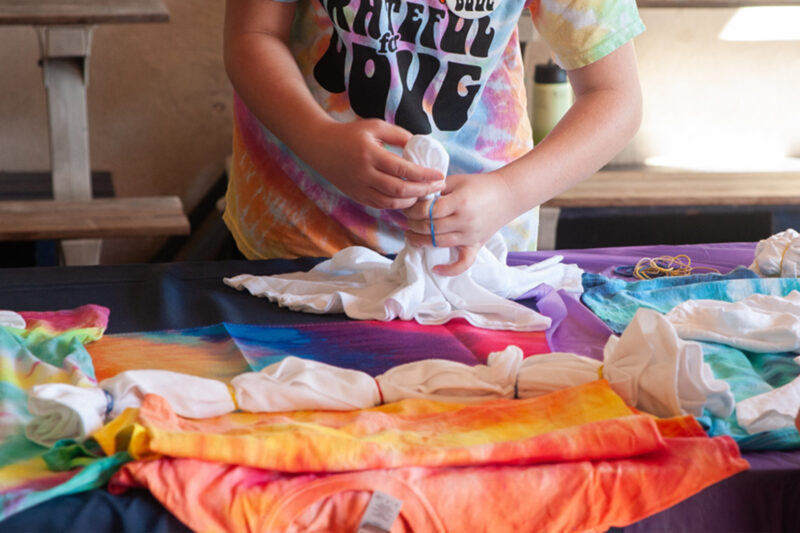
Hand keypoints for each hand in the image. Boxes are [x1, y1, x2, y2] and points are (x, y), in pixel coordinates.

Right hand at [303, 119, 445, 209]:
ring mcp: (359, 188)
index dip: (424, 175)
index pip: (403, 169)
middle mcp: (364, 174)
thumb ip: (399, 135)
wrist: (320, 146)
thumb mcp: (375, 126)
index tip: (439, 175)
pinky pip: (381, 205)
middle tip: (438, 188)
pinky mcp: (357, 196)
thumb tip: (422, 145)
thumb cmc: (350, 133)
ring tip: (425, 194)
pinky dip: (397, 205)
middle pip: (399, 190)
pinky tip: (408, 199)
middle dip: (422, 191)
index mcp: (371, 154)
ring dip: (411, 201)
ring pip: (391, 202)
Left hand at [403, 171, 517, 275]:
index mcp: (459, 202)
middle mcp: (464, 221)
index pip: (428, 211)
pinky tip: (436, 269)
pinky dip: (450, 269)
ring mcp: (470, 236)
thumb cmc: (480, 185)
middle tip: (406, 221)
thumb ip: (436, 188)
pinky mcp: (476, 245)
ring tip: (411, 235)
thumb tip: (416, 198)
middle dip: (412, 225)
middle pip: (430, 228)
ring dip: (420, 241)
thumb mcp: (456, 180)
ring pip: (438, 244)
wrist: (507, 194)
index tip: (408, 208)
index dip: (413, 211)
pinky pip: (463, 263)